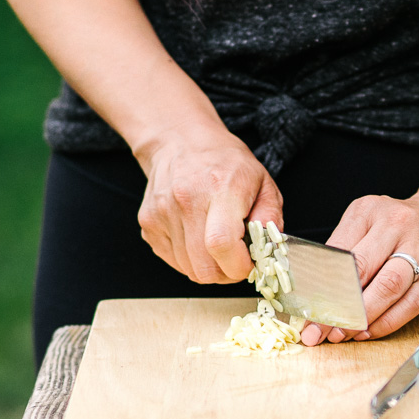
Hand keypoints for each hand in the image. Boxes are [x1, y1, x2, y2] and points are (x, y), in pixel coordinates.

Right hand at [135, 126, 282, 282]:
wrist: (181, 143)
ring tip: (219, 246)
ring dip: (209, 267)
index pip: (221, 244)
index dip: (239, 266)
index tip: (250, 264)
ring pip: (188, 269)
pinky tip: (200, 239)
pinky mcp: (148, 224)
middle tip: (237, 260)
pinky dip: (190, 260)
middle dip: (227, 274)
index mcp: (219, 190)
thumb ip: (270, 217)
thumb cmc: (226, 163)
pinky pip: (173, 260)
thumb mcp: (263, 182)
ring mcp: (162, 214)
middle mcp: (185, 202)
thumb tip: (269, 249)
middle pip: (203, 267)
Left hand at [300, 189, 418, 345]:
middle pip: (361, 269)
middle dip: (336, 305)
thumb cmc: (402, 229)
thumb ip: (344, 252)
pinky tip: (369, 330)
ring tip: (341, 333)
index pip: (338, 252)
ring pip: (387, 287)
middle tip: (317, 330)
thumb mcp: (368, 225)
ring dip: (360, 317)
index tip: (306, 312)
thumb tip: (314, 295)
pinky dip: (386, 322)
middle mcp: (398, 224)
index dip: (319, 286)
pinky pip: (409, 304)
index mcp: (370, 210)